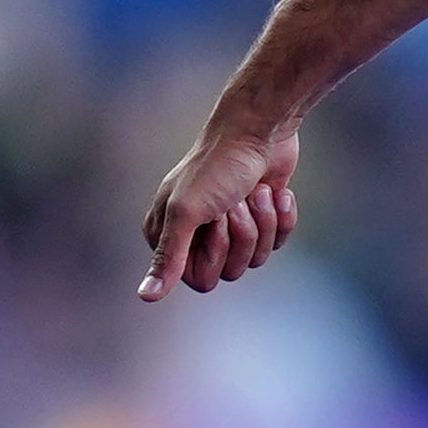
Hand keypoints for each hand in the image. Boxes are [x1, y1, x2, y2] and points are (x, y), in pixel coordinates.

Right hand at [138, 115, 301, 299]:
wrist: (259, 130)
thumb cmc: (217, 166)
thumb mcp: (186, 212)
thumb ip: (168, 258)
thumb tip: (145, 297)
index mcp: (169, 235)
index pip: (201, 280)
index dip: (214, 254)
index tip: (212, 219)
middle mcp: (196, 235)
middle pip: (232, 271)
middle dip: (241, 234)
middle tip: (233, 201)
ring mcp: (231, 228)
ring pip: (257, 257)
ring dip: (262, 221)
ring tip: (253, 191)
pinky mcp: (261, 218)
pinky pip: (279, 242)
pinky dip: (282, 215)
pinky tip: (273, 191)